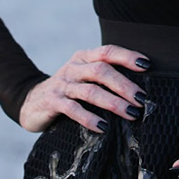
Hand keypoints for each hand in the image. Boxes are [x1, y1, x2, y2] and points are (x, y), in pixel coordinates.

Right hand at [18, 44, 148, 132]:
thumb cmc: (68, 90)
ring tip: (131, 113)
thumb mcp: (84, 77)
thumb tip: (140, 88)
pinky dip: (89, 117)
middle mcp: (74, 67)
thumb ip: (104, 77)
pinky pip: (73, 109)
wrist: (31, 101)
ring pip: (90, 90)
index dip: (127, 56)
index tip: (146, 65)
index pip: (108, 51)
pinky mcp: (53, 102)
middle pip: (101, 70)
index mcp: (84, 57)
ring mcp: (63, 84)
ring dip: (113, 102)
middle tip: (142, 99)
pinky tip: (103, 127)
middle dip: (124, 85)